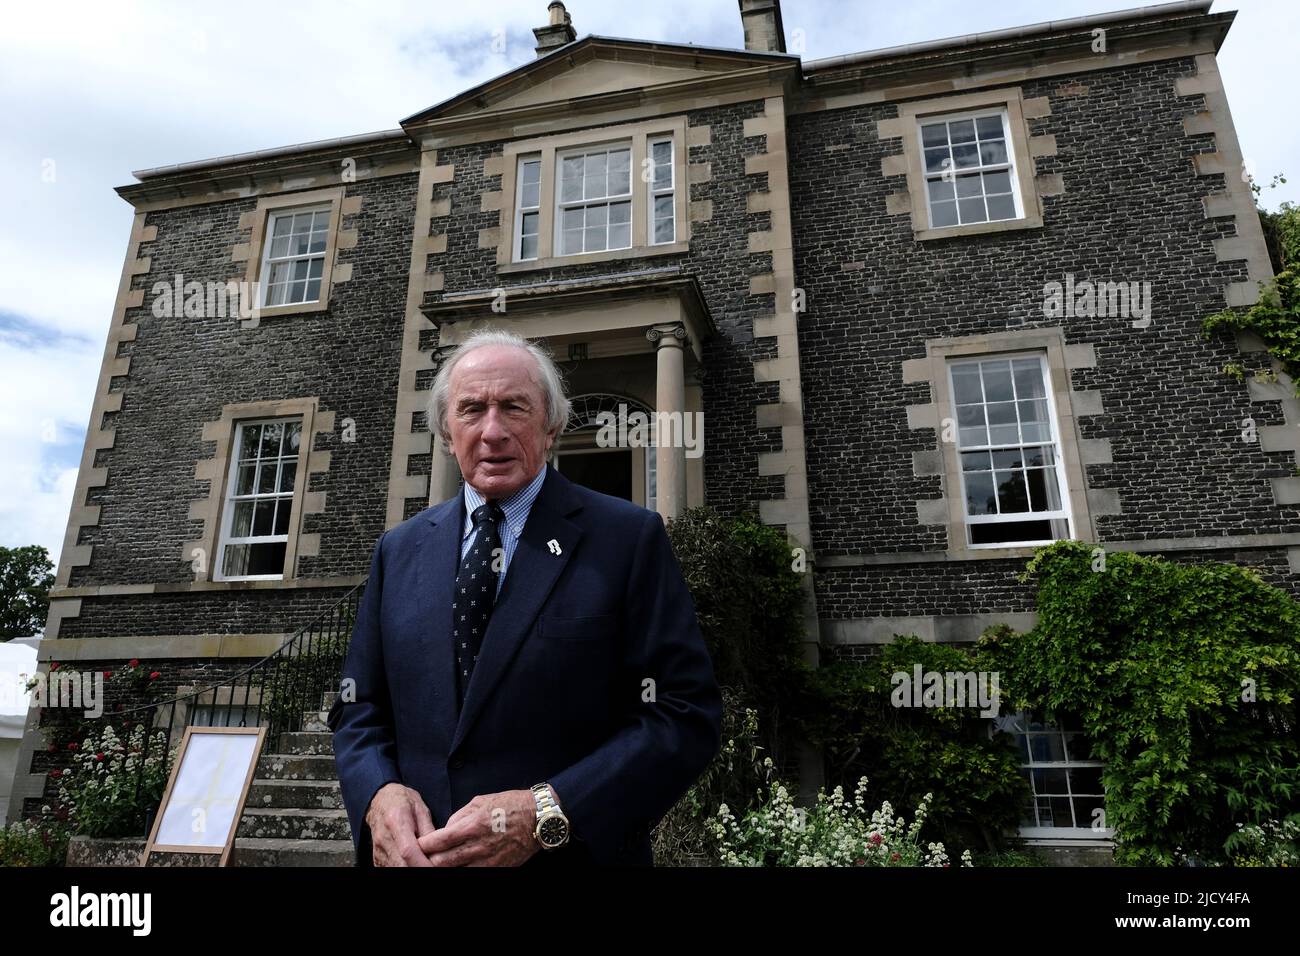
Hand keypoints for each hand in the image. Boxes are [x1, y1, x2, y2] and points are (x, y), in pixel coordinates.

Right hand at [365, 782, 437, 866]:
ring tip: (424, 860)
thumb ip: (428, 830)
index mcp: (396, 820)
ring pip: (396, 869)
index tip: (435, 866)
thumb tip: (437, 850)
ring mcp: (378, 850)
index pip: (408, 851)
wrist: (381, 800)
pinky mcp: (377, 859)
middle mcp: (383, 838)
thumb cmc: (403, 802)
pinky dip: (404, 867)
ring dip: (412, 867)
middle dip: (419, 866)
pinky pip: (391, 869)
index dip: (422, 863)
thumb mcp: (422, 809)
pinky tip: (414, 860)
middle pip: (401, 864)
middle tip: (433, 863)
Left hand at [418, 788, 540, 865]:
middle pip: (442, 862)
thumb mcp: (480, 801)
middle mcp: (478, 846)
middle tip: (423, 857)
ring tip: (437, 863)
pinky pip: (472, 874)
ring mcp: (487, 860)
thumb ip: (459, 816)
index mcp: (472, 825)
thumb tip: (445, 830)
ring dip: (443, 868)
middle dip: (429, 860)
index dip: (424, 844)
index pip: (439, 840)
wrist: (537, 818)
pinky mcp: (496, 868)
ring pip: (455, 872)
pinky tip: (457, 867)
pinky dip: (461, 871)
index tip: (418, 843)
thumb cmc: (509, 805)